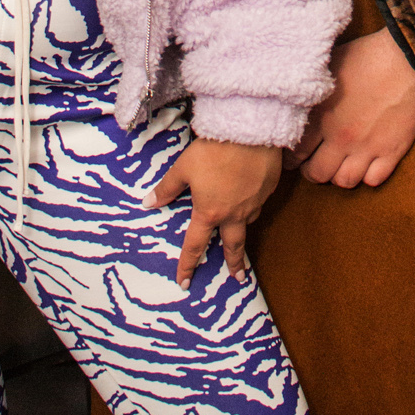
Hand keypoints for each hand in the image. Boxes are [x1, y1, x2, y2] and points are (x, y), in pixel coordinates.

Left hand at [148, 138, 281, 289]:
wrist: (250, 131)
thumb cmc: (213, 150)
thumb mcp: (184, 167)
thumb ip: (167, 188)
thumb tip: (148, 203)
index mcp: (209, 212)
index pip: (195, 245)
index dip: (188, 265)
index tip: (184, 283)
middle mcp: (233, 214)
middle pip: (233, 246)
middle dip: (234, 264)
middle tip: (237, 278)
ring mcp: (253, 203)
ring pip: (247, 223)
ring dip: (243, 231)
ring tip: (241, 234)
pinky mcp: (267, 190)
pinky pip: (258, 204)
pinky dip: (252, 206)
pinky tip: (250, 197)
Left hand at [284, 27, 414, 187]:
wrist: (405, 59)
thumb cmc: (364, 56)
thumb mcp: (327, 68)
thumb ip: (311, 92)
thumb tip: (295, 101)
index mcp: (321, 117)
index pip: (297, 152)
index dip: (291, 158)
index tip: (291, 158)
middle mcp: (341, 138)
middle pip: (318, 173)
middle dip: (311, 172)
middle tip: (312, 165)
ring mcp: (368, 148)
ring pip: (345, 181)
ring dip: (338, 176)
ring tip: (337, 166)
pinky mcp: (392, 151)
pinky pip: (374, 180)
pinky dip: (366, 176)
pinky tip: (364, 165)